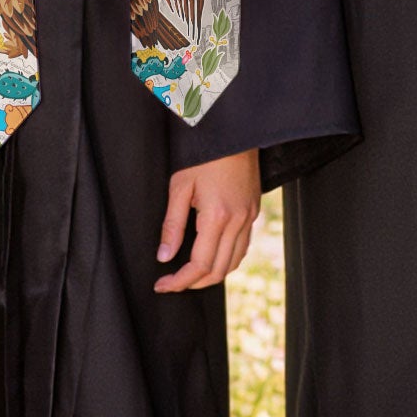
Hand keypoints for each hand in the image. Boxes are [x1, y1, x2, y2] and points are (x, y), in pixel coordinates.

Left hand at [154, 148, 260, 292]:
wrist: (234, 131)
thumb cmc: (205, 154)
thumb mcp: (180, 186)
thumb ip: (172, 225)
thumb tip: (164, 256)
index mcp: (217, 216)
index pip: (199, 265)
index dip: (179, 281)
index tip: (162, 285)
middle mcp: (238, 220)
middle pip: (218, 270)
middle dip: (194, 283)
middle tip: (172, 282)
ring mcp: (249, 216)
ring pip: (234, 261)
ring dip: (212, 274)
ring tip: (190, 274)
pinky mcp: (254, 210)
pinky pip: (243, 246)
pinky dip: (227, 259)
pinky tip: (212, 255)